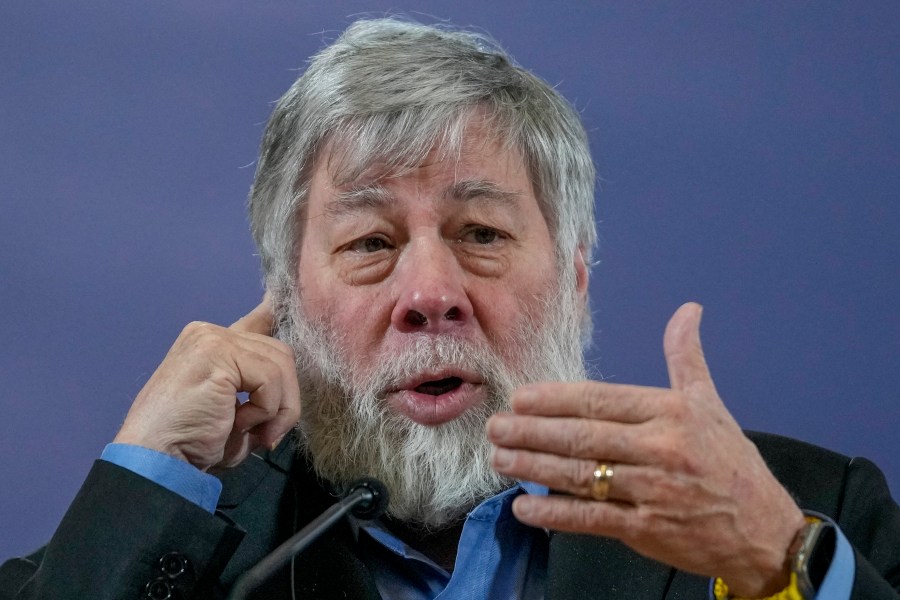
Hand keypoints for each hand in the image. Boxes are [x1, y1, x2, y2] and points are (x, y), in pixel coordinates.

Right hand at [114, 295, 300, 470]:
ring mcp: (213, 339)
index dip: (275, 314)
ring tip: (256, 434)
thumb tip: (288, 386)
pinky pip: (271, 379)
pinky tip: (241, 425)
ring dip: (279, 409)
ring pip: (281, 365)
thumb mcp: (234, 413)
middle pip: (280, 352)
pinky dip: (267, 409)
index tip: (283, 298)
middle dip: (285, 397)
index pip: (257, 321)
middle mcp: (210, 333)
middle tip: (268, 434)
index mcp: (209, 342)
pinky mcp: (219, 353)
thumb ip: (258, 392)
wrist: (155, 458)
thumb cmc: (192, 445)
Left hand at [487, 303, 806, 596]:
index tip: (520, 397)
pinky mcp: (646, 529)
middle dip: (532, 431)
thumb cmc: (731, 464)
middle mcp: (659, 450)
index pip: (601, 401)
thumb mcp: (711, 404)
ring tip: (499, 457)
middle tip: (495, 427)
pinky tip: (524, 507)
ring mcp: (651, 492)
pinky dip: (554, 514)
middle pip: (582, 437)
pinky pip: (590, 519)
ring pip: (580, 476)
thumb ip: (686, 357)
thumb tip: (688, 310)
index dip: (555, 399)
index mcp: (671, 414)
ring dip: (533, 466)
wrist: (765, 530)